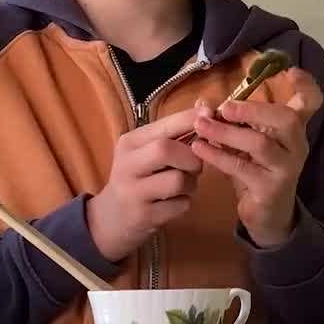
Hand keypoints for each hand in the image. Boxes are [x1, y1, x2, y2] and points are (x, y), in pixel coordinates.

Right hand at [86, 106, 203, 258]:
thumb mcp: (148, 151)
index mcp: (130, 143)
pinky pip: (180, 205)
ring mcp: (133, 192)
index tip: (212, 115)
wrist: (111, 218)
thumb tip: (206, 105)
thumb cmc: (138, 178)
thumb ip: (175, 131)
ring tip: (183, 186)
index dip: (191, 120)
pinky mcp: (143, 216)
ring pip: (177, 180)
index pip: (164, 126)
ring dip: (190, 184)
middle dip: (191, 157)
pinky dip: (185, 203)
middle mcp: (127, 164)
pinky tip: (173, 203)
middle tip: (195, 166)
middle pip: (166, 150)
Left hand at [189, 67, 323, 246]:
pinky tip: (200, 148)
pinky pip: (242, 167)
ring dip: (227, 132)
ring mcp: (286, 168)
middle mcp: (297, 145)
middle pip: (286, 119)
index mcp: (293, 129)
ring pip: (260, 143)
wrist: (267, 216)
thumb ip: (227, 122)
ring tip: (201, 126)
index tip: (289, 70)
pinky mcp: (271, 188)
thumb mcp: (244, 143)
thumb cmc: (256, 172)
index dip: (305, 84)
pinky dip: (218, 156)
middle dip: (253, 109)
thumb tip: (202, 103)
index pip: (312, 101)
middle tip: (223, 107)